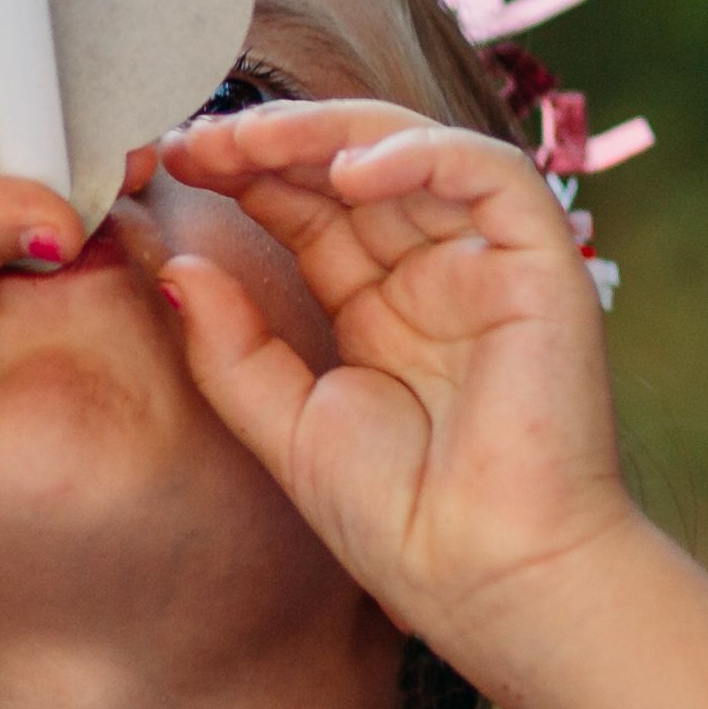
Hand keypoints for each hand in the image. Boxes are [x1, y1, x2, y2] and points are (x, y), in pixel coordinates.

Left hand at [151, 101, 643, 666]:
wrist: (489, 575)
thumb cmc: (401, 520)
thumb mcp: (283, 427)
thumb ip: (229, 347)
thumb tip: (173, 265)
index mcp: (377, 308)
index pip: (308, 210)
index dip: (242, 178)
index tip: (165, 167)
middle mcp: (433, 273)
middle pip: (353, 169)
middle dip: (270, 143)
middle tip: (191, 143)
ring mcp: (489, 262)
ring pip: (416, 151)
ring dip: (328, 133)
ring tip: (249, 140)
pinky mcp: (543, 262)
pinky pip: (492, 174)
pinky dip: (424, 154)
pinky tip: (349, 171)